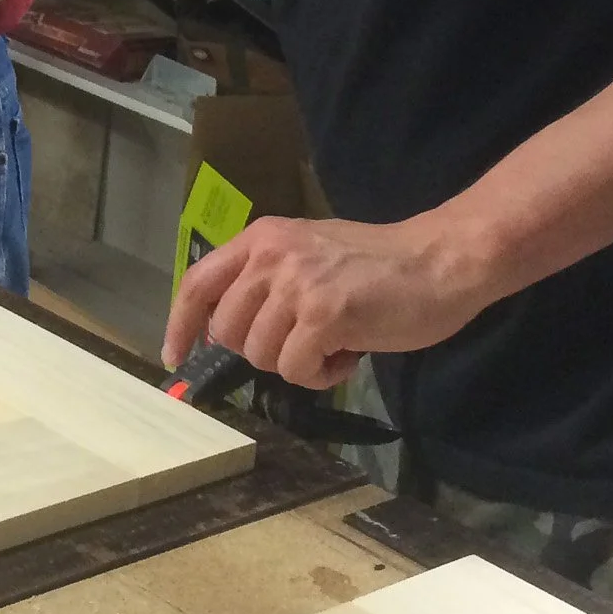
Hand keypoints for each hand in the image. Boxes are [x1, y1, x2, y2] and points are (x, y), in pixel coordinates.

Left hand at [161, 212, 496, 388]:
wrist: (438, 260)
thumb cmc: (379, 264)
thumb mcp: (309, 255)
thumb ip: (269, 281)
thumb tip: (232, 330)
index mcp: (263, 238)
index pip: (199, 283)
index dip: (180, 323)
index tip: (174, 355)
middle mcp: (270, 256)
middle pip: (227, 331)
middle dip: (261, 351)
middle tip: (303, 343)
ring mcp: (295, 283)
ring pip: (261, 355)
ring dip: (297, 363)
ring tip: (334, 342)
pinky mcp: (323, 314)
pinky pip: (296, 370)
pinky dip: (322, 376)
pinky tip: (349, 353)